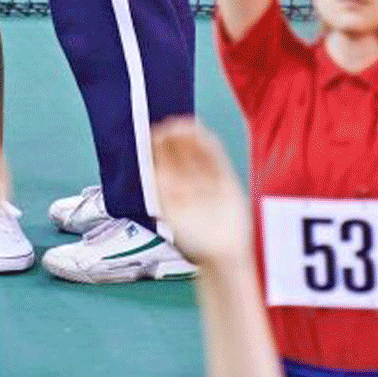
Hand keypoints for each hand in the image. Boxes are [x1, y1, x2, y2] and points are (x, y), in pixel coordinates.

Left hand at [151, 118, 252, 265]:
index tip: (153, 133)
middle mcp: (188, 179)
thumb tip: (153, 167)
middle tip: (167, 123)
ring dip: (190, 134)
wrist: (222, 252)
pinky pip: (215, 155)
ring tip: (182, 123)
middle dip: (173, 136)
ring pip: (197, 149)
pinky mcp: (225, 177)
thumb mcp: (171, 212)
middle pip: (179, 150)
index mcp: (171, 187)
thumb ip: (162, 190)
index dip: (157, 145)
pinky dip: (208, 142)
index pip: (162, 159)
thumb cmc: (193, 238)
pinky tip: (200, 133)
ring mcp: (207, 177)